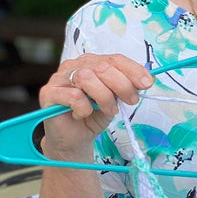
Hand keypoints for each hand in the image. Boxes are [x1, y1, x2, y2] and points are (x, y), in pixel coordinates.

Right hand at [39, 54, 154, 158]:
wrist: (75, 138)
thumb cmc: (94, 115)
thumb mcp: (116, 99)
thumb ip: (127, 86)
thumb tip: (148, 79)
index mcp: (92, 62)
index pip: (114, 58)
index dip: (133, 69)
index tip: (147, 83)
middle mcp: (74, 65)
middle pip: (102, 66)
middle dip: (122, 85)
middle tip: (131, 101)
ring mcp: (59, 78)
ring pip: (86, 78)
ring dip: (104, 97)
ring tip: (109, 110)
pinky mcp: (48, 93)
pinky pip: (73, 96)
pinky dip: (84, 108)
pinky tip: (84, 114)